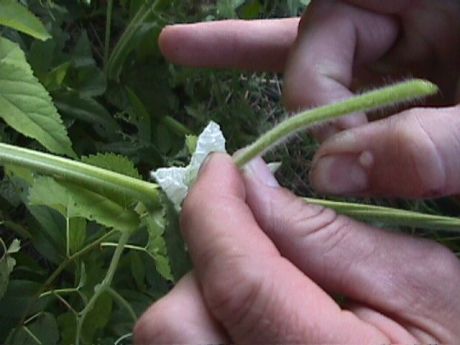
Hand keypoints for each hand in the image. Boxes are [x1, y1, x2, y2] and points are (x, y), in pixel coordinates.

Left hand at [134, 154, 459, 342]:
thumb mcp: (417, 284)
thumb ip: (328, 236)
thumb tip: (252, 185)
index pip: (235, 278)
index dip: (214, 209)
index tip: (220, 166)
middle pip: (175, 322)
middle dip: (207, 264)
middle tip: (255, 245)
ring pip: (173, 337)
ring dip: (203, 294)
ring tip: (262, 288)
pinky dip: (205, 318)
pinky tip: (251, 318)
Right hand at [158, 0, 459, 197]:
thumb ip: (430, 144)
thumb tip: (332, 175)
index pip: (329, 33)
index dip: (318, 99)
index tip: (337, 163)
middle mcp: (400, 8)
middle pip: (317, 45)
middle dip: (309, 102)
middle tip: (316, 157)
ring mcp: (392, 38)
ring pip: (313, 56)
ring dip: (247, 57)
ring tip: (181, 49)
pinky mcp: (393, 69)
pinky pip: (324, 71)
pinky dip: (271, 68)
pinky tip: (194, 50)